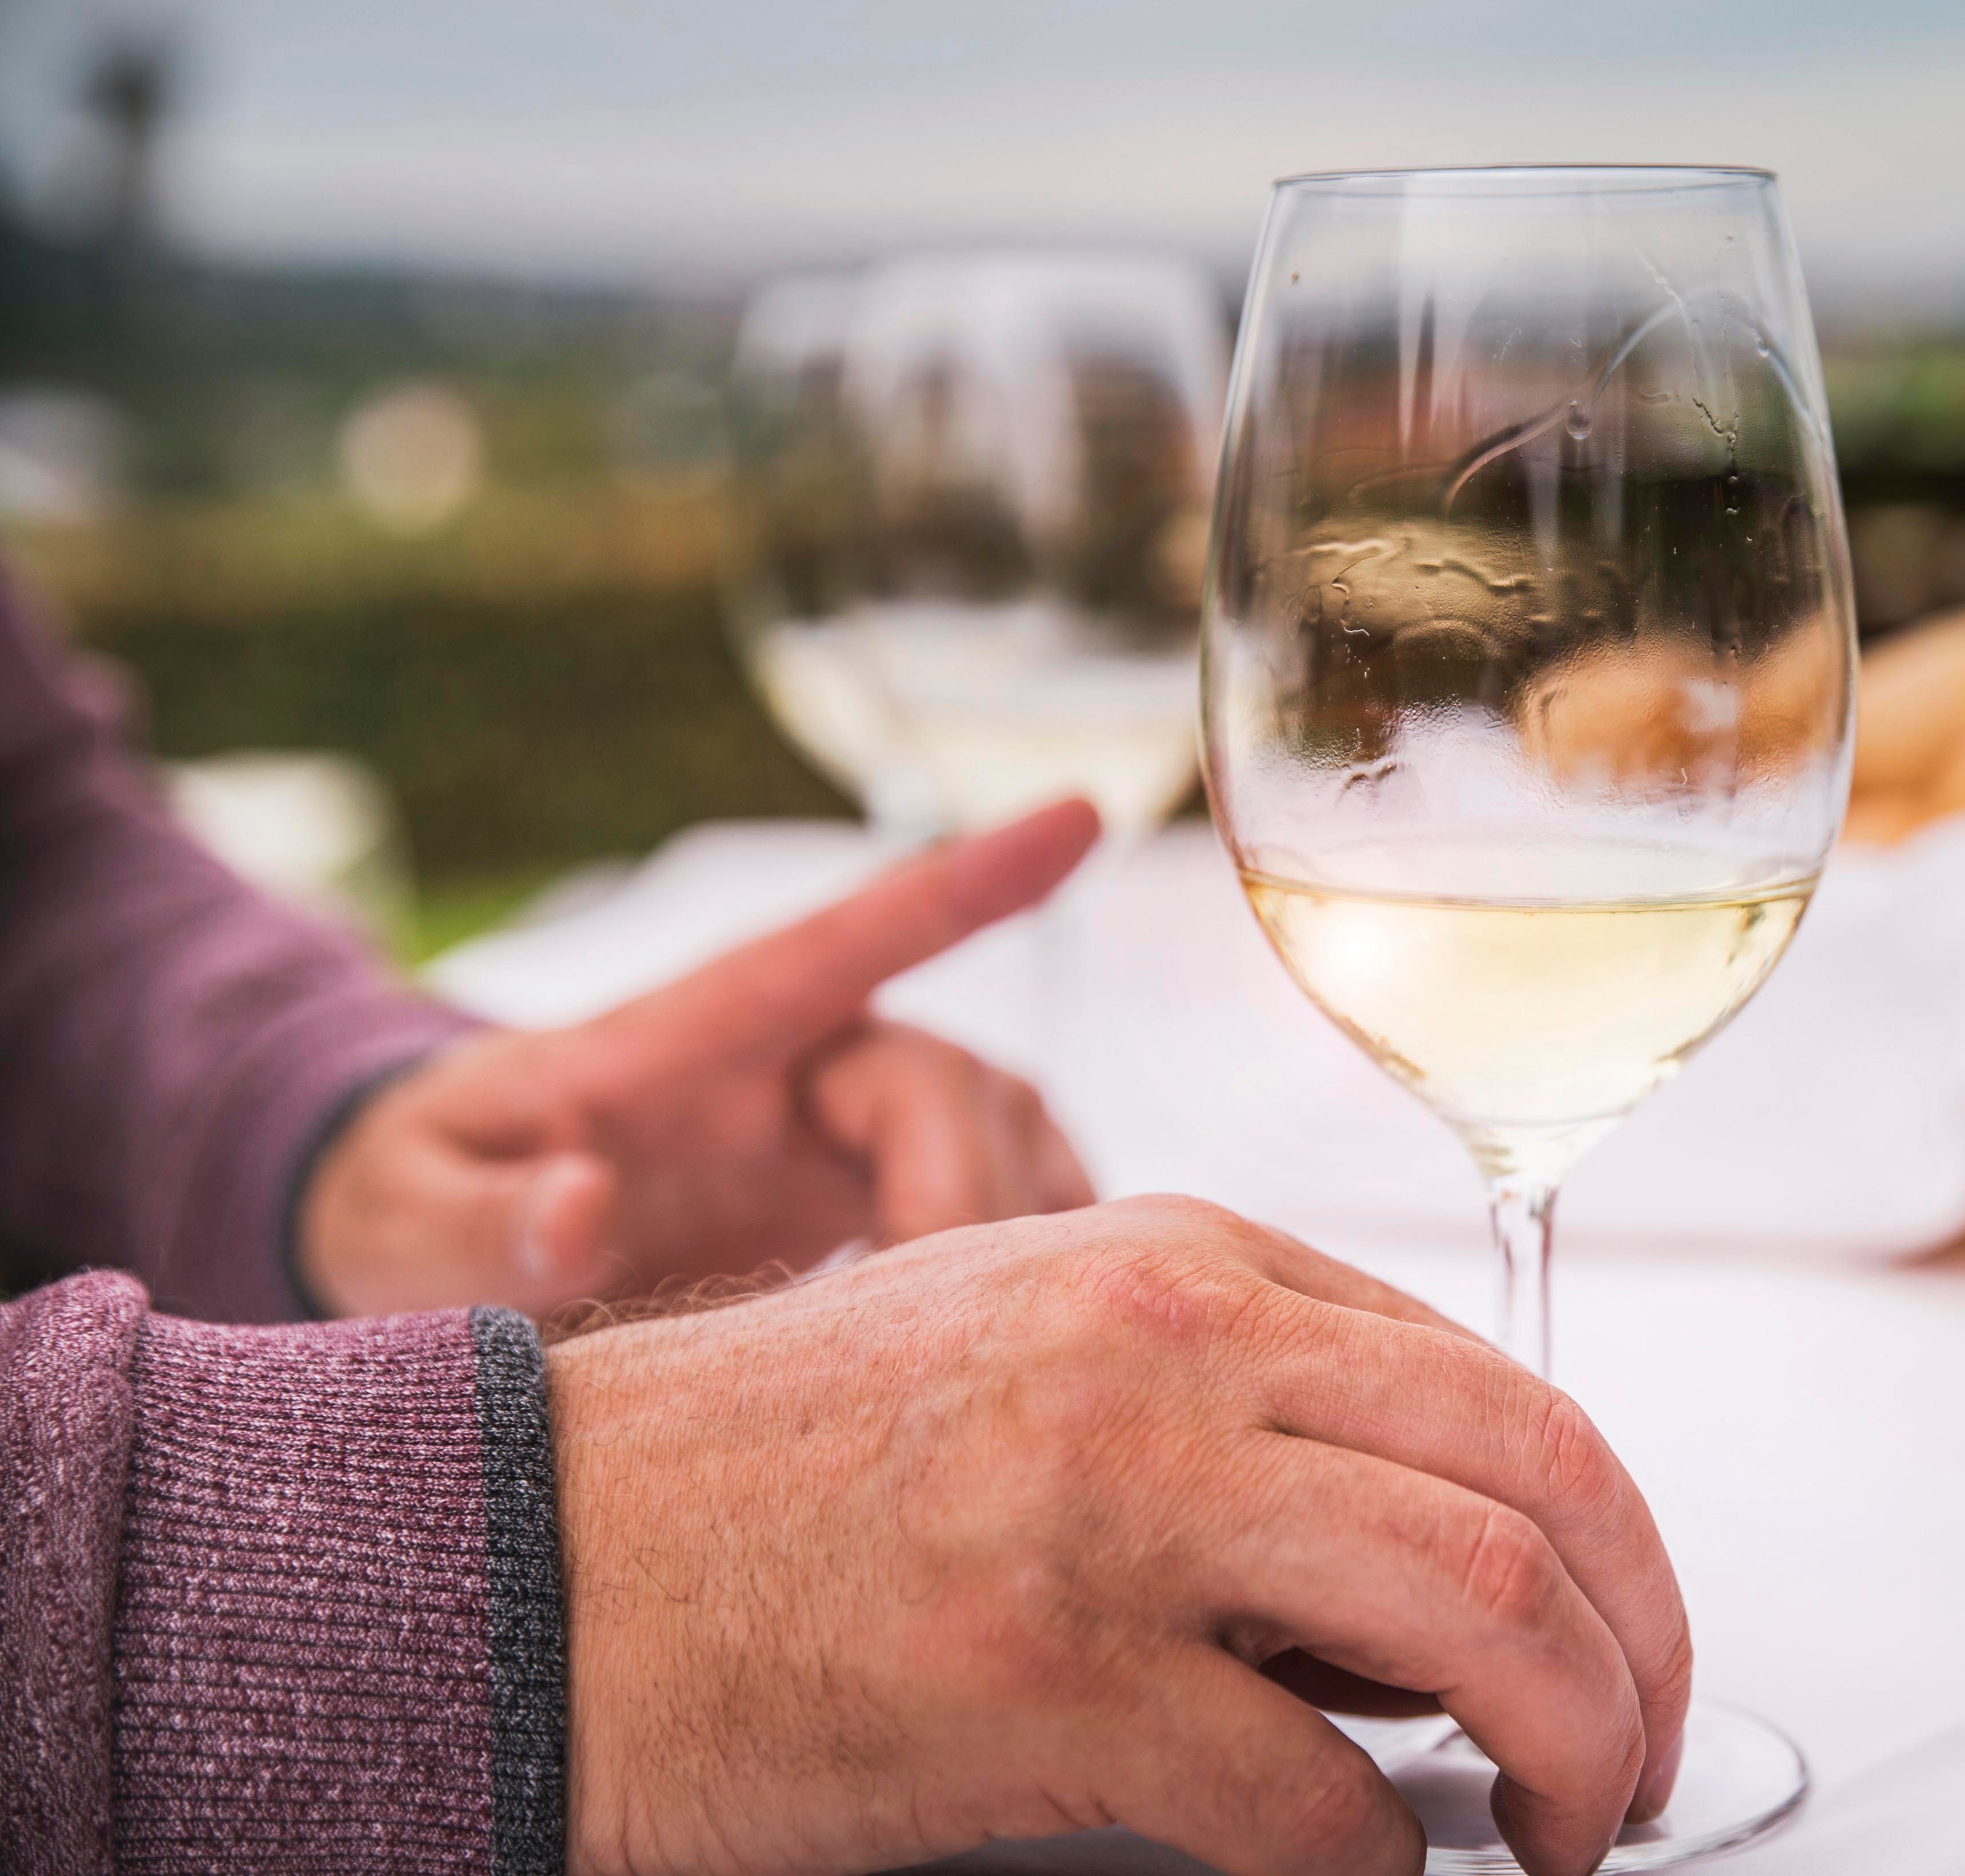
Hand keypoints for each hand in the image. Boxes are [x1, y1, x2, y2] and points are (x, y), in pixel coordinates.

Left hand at [299, 801, 1102, 1317]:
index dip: (965, 882)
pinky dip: (1026, 1244)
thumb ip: (477, 1220)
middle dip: (962, 1188)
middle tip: (939, 1324)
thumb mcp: (400, 1218)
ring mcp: (838, 1123)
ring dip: (1017, 1217)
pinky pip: (996, 1191)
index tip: (1081, 822)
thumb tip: (580, 1206)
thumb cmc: (415, 1202)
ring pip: (994, 1128)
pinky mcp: (868, 1192)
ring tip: (997, 1333)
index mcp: (686, 1032)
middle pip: (935, 1076)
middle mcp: (790, 1056)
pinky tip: (1017, 1322)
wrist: (439, 1240)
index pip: (843, 935)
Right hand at [550, 1195, 1692, 1875]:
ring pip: (1475, 1609)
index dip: (1609, 1536)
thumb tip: (1431, 1552)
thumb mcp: (1038, 1344)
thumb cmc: (787, 1470)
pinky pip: (1308, 1794)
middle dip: (1642, 1641)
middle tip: (1639, 1754)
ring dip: (1574, 1743)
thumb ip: (1237, 1400)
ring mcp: (1108, 1499)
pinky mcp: (1041, 1670)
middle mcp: (1168, 1345)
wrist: (548, 1552)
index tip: (1622, 1633)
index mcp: (1182, 1261)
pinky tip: (1362, 1870)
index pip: (1499, 1384)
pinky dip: (1376, 1859)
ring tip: (1570, 1824)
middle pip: (1536, 1478)